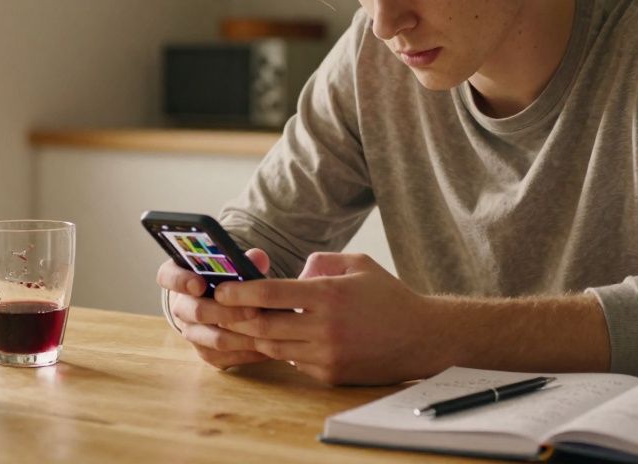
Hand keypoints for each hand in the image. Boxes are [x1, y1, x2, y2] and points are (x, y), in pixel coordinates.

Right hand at [156, 248, 272, 369]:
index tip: (200, 284)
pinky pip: (220, 356)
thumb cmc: (227, 277)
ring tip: (264, 330)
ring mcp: (190, 331)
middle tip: (252, 310)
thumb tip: (258, 258)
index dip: (181, 281)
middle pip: (194, 311)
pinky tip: (264, 347)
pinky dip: (243, 352)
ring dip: (238, 335)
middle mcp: (180, 306)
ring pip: (209, 338)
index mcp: (179, 276)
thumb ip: (243, 259)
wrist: (223, 302)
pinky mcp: (204, 351)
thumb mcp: (231, 264)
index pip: (168, 276)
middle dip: (224, 311)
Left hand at [214, 253, 452, 384]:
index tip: (222, 289)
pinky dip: (283, 349)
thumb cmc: (389, 296)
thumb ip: (321, 262)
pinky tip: (278, 338)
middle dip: (235, 318)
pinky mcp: (330, 374)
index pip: (272, 293)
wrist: (421, 337)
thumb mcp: (358, 264)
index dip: (241, 292)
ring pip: (274, 347)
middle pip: (264, 325)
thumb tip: (294, 273)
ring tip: (240, 323)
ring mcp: (327, 354)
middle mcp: (325, 327)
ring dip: (255, 335)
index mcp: (329, 295)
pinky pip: (294, 361)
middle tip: (215, 311)